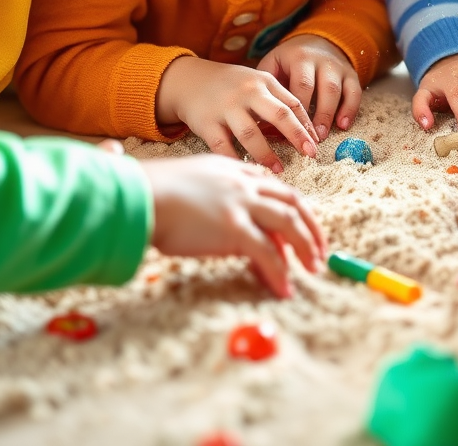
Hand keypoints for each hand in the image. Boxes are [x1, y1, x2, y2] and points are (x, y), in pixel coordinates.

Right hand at [141, 154, 326, 298]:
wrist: (138, 195)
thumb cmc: (149, 192)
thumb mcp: (186, 181)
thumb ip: (207, 192)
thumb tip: (210, 213)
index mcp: (232, 170)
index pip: (272, 187)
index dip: (289, 206)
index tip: (299, 223)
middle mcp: (242, 183)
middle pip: (291, 202)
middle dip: (310, 225)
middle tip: (319, 248)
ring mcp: (241, 204)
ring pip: (288, 224)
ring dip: (305, 248)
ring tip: (312, 268)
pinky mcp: (234, 228)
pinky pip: (267, 253)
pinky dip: (280, 272)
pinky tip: (284, 288)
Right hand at [155, 56, 318, 172]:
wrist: (189, 80)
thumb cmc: (232, 85)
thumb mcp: (257, 83)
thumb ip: (278, 101)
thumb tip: (305, 131)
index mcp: (264, 81)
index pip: (292, 104)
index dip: (306, 125)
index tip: (316, 144)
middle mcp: (247, 92)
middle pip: (279, 115)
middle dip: (297, 136)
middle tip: (310, 155)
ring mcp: (226, 107)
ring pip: (251, 134)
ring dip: (267, 154)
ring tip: (278, 169)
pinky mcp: (206, 123)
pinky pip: (223, 147)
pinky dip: (235, 161)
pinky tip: (246, 172)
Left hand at [256, 35, 362, 141]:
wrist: (315, 41)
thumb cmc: (288, 61)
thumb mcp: (273, 64)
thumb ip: (266, 88)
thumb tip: (259, 122)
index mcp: (299, 57)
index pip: (300, 85)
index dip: (297, 109)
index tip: (290, 130)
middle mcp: (321, 60)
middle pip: (321, 88)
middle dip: (316, 115)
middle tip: (309, 138)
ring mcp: (338, 67)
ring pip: (337, 91)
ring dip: (330, 114)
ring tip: (322, 135)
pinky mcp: (351, 74)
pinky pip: (355, 92)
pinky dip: (350, 110)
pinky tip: (343, 126)